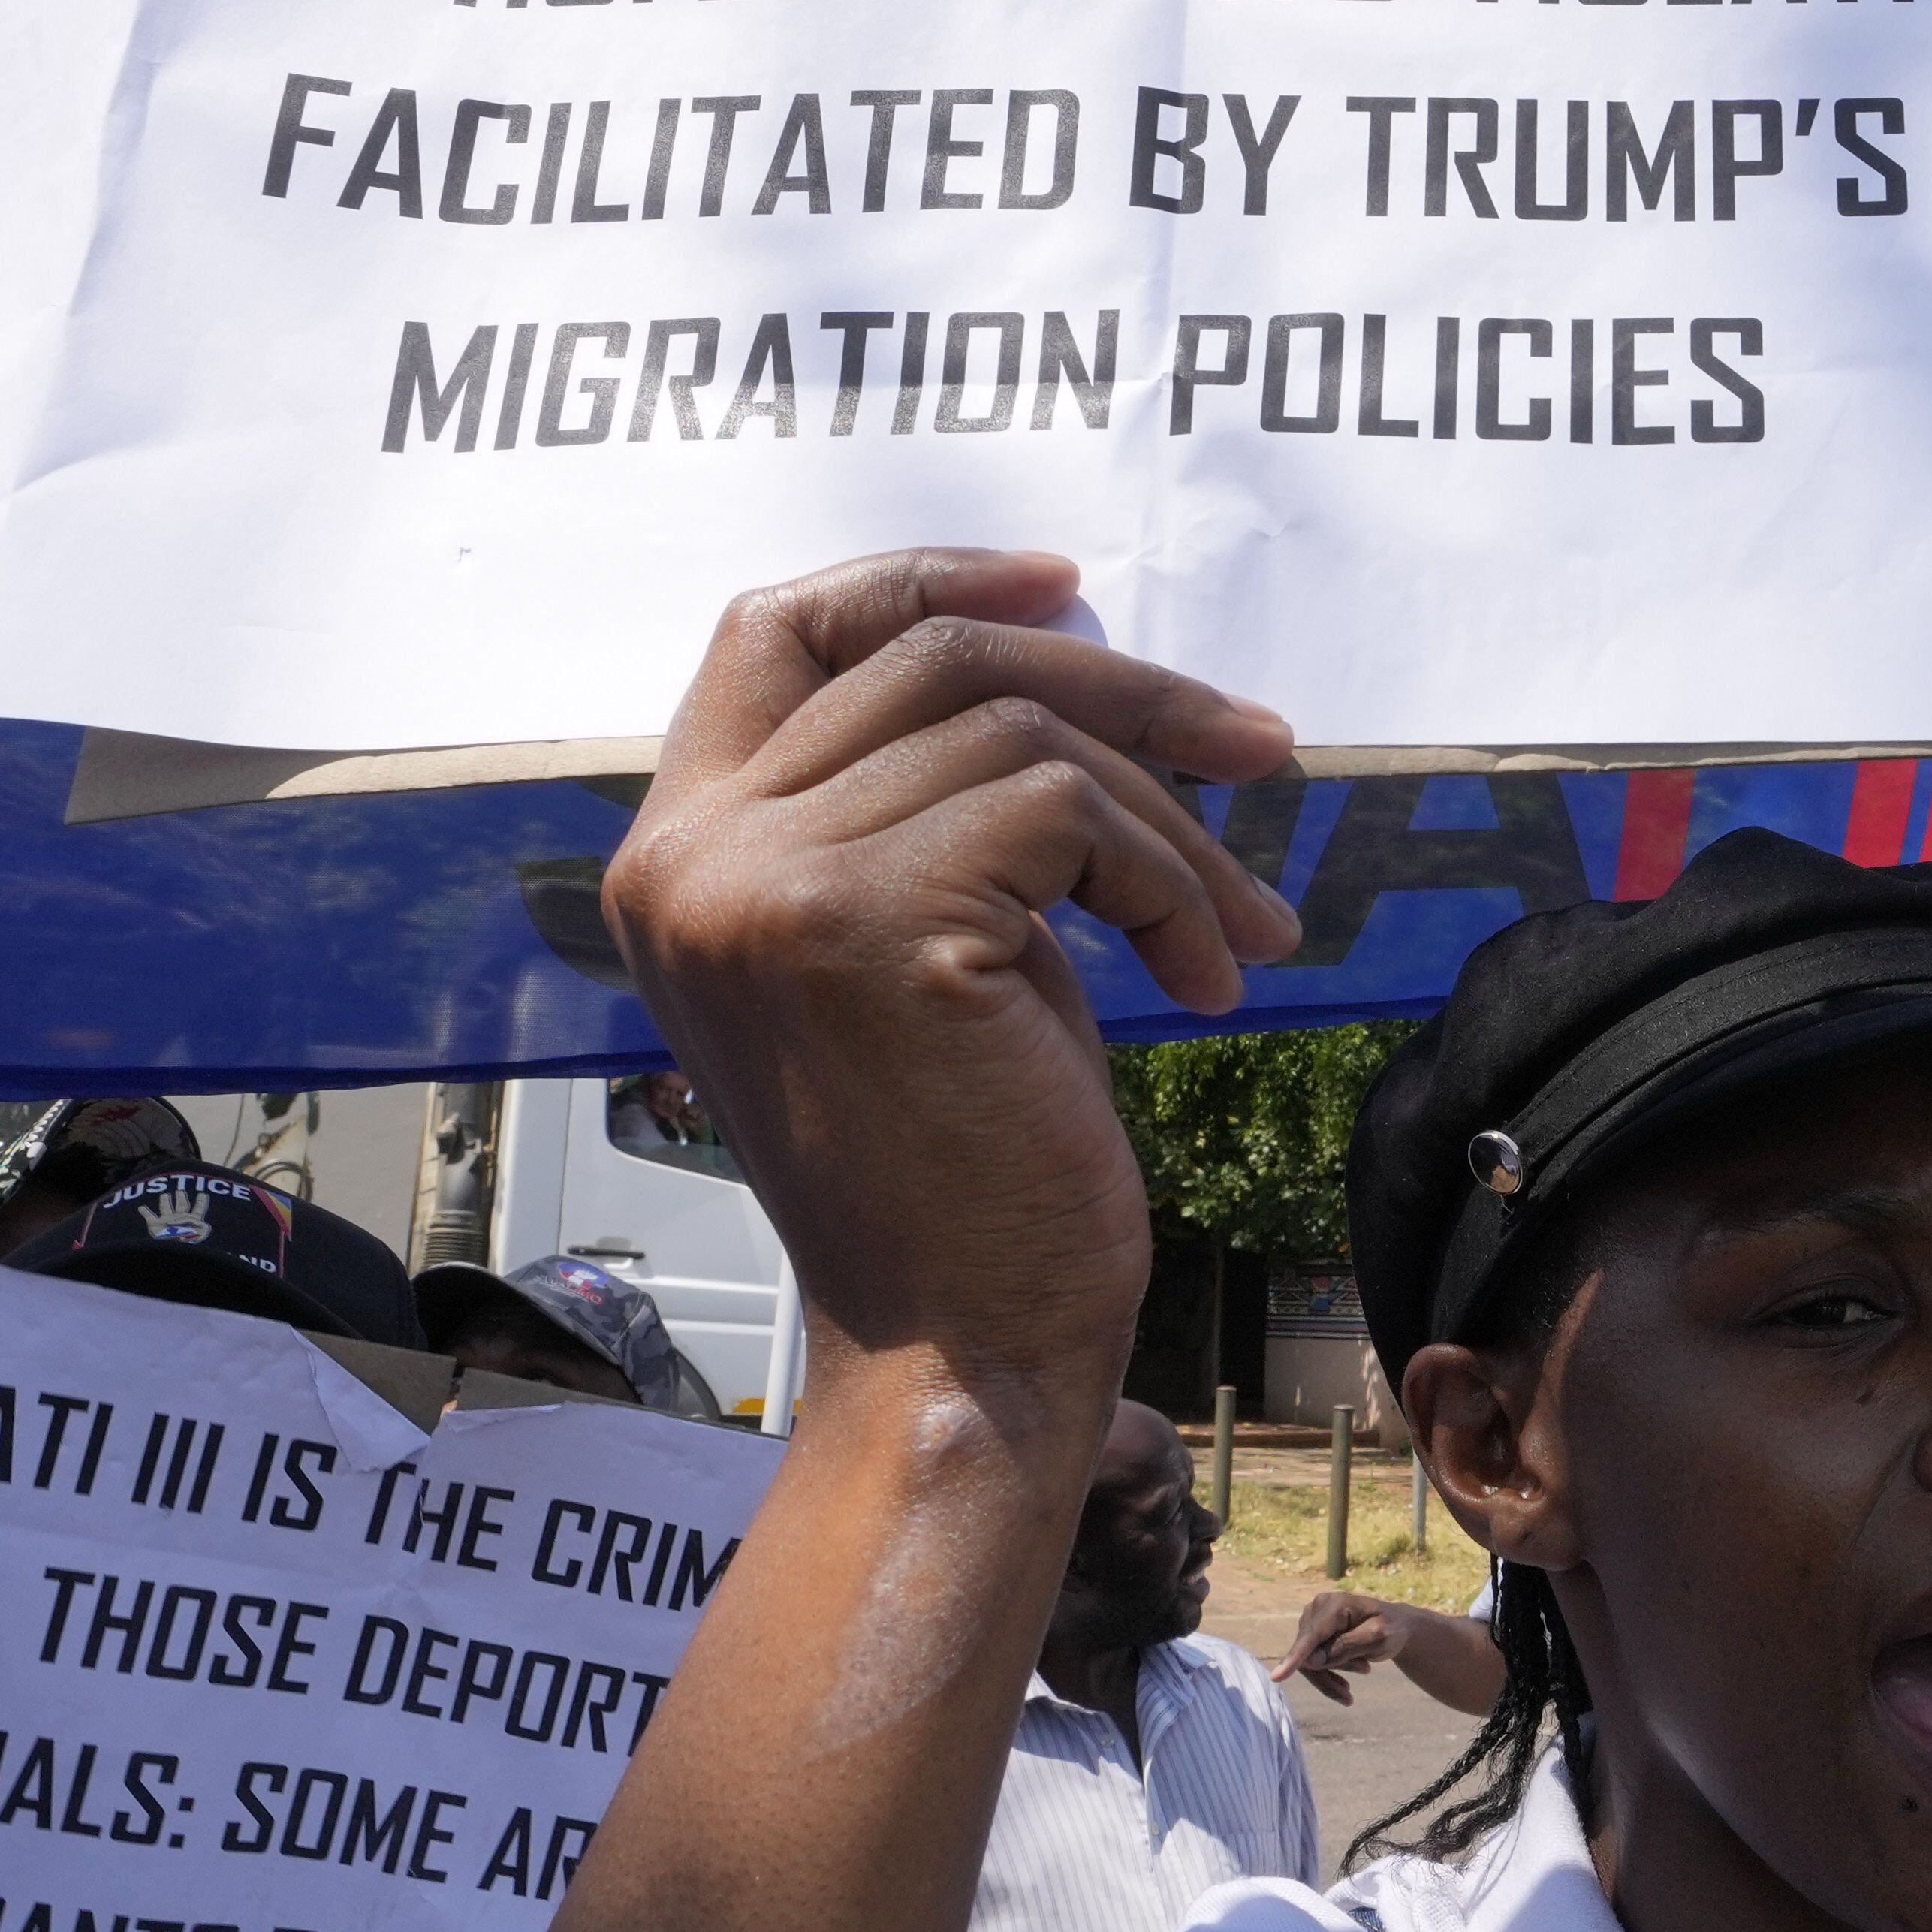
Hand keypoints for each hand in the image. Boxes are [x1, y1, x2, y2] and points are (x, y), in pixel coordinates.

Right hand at [599, 554, 1296, 1423]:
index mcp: (675, 857)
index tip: (1065, 583)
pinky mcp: (871, 922)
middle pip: (930, 662)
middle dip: (1120, 690)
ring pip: (1022, 733)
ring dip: (1169, 821)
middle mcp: (692, 856)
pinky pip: (1068, 810)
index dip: (922, 579)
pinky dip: (1168, 879)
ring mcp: (766, 883)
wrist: (964, 1352)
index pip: (774, 630)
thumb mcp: (914, 951)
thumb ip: (923, 808)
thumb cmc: (963, 1173)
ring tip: (1238, 926)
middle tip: (1257, 745)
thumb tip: (1062, 659)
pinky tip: (1203, 977)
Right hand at [1282, 1586, 1398, 1701]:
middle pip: (1309, 1652)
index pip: (1311, 1635)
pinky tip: (1345, 1687)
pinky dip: (1329, 1677)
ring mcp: (1312, 1622)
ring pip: (1309, 1662)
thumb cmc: (1391, 1629)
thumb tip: (1312, 1661)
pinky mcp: (1313, 1635)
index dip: (1295, 1657)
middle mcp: (1316, 1609)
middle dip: (1334, 1669)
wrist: (1395, 1627)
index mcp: (1334, 1605)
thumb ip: (1346, 1646)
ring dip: (1333, 1674)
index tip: (1277, 1677)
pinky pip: (1311, 1663)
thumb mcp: (1378, 1638)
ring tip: (1365, 1670)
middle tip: (1367, 1670)